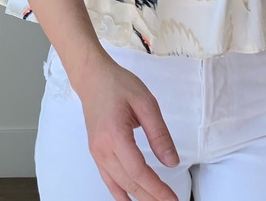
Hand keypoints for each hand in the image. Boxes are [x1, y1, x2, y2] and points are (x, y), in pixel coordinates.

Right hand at [73, 53, 179, 200]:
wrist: (92, 77)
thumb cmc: (118, 84)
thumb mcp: (145, 102)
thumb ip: (159, 133)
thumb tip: (171, 161)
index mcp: (116, 135)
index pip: (139, 171)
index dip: (157, 189)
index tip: (173, 199)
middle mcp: (103, 148)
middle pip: (129, 182)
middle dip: (150, 197)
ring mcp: (97, 152)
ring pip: (119, 184)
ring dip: (138, 197)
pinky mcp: (96, 151)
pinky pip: (108, 179)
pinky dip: (119, 193)